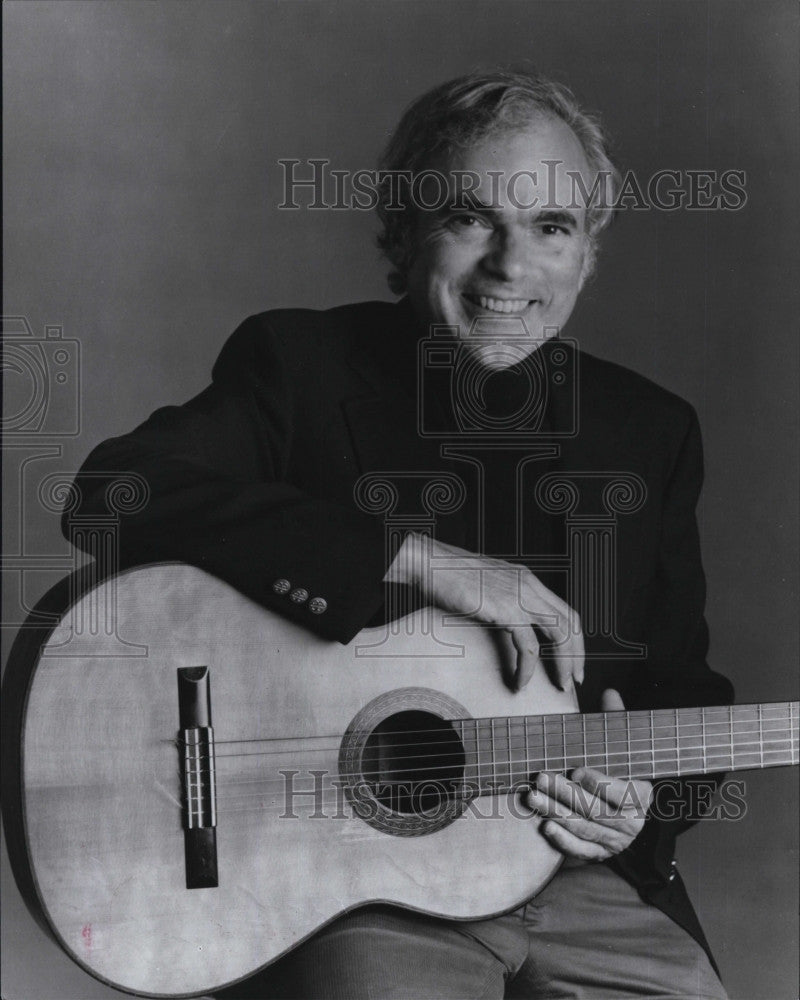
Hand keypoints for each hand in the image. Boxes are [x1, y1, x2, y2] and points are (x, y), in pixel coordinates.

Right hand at [385, 533, 583, 689]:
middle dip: (577, 654)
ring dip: (563, 663)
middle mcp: (529, 585)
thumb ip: (502, 599)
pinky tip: (520, 681)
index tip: (573, 659)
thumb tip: (507, 625)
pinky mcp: (507, 610)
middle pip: (571, 622)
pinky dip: (527, 668)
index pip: (565, 609)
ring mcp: (520, 596)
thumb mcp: (486, 584)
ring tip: (558, 684)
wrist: (430, 563)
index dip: (575, 637)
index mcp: (527, 579)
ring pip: (560, 634)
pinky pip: (529, 647)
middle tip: (573, 678)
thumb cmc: (448, 574)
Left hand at [525, 689, 652, 861]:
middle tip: (541, 778)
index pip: (622, 793)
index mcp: (641, 795)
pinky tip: (546, 828)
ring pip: (585, 828)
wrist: (633, 814)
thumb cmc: (622, 772)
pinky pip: (583, 851)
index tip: (577, 770)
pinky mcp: (601, 854)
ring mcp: (616, 841)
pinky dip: (565, 842)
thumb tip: (609, 693)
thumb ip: (616, 722)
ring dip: (557, 814)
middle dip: (566, 795)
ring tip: (533, 799)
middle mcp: (632, 822)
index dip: (600, 783)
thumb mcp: (624, 747)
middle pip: (596, 811)